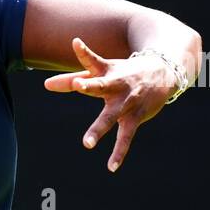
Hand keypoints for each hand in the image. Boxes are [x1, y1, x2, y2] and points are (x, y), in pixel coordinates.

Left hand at [43, 37, 174, 171]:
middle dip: (90, 85)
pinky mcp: (135, 117)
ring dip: (100, 128)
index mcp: (106, 72)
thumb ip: (72, 80)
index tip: (76, 42)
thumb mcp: (101, 73)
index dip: (84, 51)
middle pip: (101, 85)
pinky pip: (126, 137)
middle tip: (78, 85)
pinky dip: (119, 152)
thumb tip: (45, 85)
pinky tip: (111, 167)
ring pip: (112, 116)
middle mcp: (116, 85)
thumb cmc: (124, 72)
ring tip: (86, 144)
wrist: (165, 71)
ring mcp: (126, 102)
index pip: (91, 60)